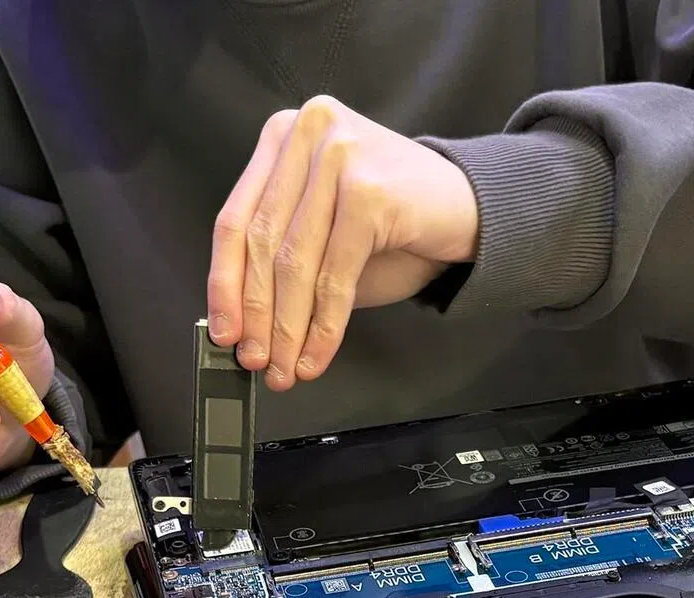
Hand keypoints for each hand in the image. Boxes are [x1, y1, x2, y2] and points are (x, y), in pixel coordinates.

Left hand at [208, 95, 477, 389]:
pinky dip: (323, 325)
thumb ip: (279, 261)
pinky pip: (334, 276)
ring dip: (287, 328)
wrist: (470, 208)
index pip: (236, 219)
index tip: (223, 332)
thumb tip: (239, 324)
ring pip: (296, 264)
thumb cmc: (393, 222)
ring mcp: (340, 156)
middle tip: (254, 359)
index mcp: (284, 136)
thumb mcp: (322, 233)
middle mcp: (309, 133)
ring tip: (285, 368)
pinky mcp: (370, 191)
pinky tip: (316, 355)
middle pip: (263, 243)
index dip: (224, 284)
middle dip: (257, 314)